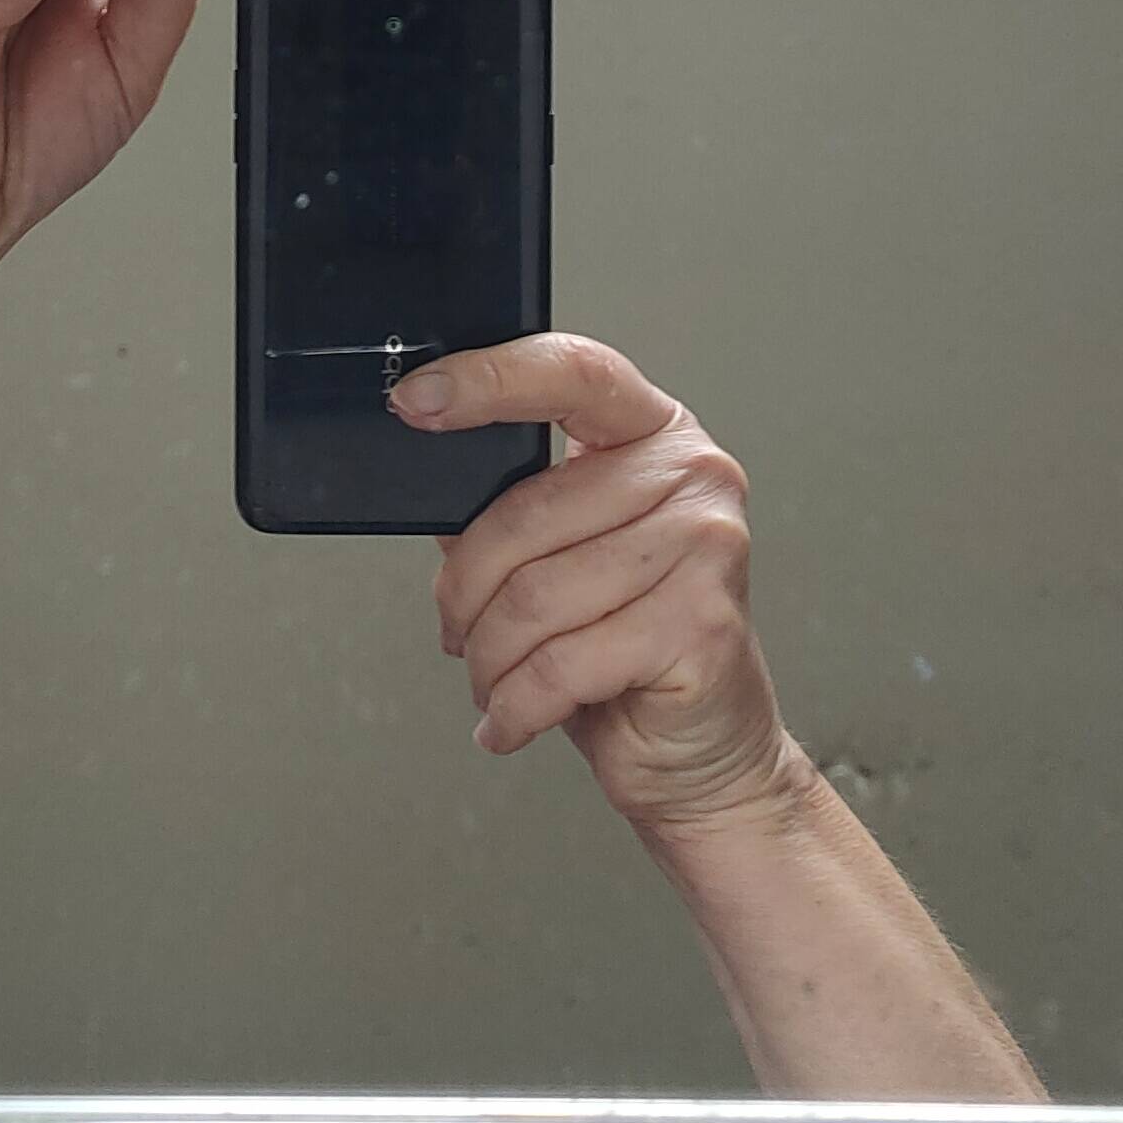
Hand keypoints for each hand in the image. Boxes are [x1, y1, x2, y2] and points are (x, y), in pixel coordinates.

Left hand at [394, 336, 788, 829]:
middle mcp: (694, 474)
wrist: (705, 748)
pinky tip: (513, 717)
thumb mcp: (562, 557)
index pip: (571, 373)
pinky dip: (517, 705)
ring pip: (534, 597)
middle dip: (464, 593)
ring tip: (493, 681)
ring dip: (488, 659)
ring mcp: (708, 545)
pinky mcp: (703, 625)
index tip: (414, 400)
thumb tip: (432, 481)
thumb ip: (508, 506)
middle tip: (456, 633)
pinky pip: (562, 664)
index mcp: (655, 432)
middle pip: (525, 514)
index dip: (487, 380)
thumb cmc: (629, 649)